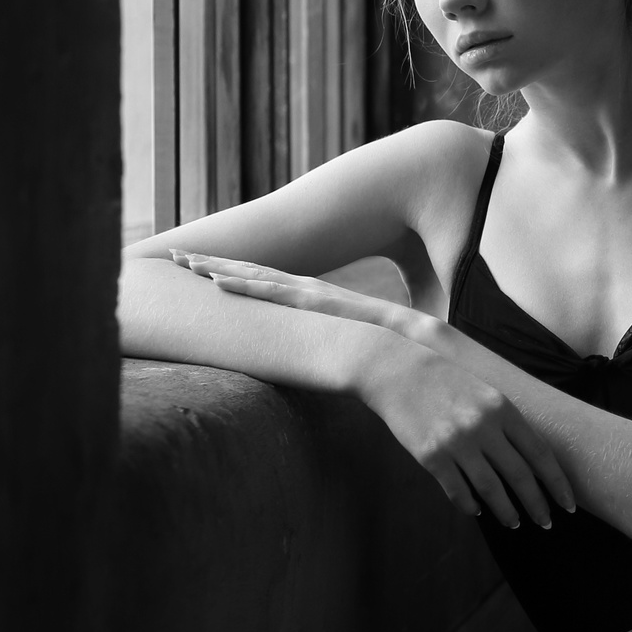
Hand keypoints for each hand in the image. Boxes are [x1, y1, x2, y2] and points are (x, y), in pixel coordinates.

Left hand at [172, 250, 431, 339]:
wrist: (450, 350)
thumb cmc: (423, 359)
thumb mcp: (383, 356)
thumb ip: (366, 357)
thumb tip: (364, 374)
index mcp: (336, 304)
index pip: (282, 288)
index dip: (246, 277)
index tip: (212, 273)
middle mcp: (326, 295)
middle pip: (264, 277)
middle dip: (221, 265)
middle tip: (180, 258)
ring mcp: (326, 298)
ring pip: (265, 280)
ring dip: (223, 270)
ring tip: (184, 262)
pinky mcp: (329, 306)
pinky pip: (281, 297)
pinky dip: (249, 288)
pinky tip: (217, 283)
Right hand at [350, 339, 578, 529]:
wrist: (399, 371)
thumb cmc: (448, 382)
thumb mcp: (488, 394)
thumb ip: (509, 424)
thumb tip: (533, 462)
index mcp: (504, 409)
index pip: (540, 454)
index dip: (557, 483)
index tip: (568, 505)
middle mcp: (484, 428)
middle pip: (520, 476)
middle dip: (537, 504)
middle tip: (545, 523)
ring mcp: (457, 443)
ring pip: (491, 489)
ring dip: (506, 512)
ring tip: (514, 523)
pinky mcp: (431, 456)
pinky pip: (457, 491)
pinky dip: (470, 505)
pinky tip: (477, 510)